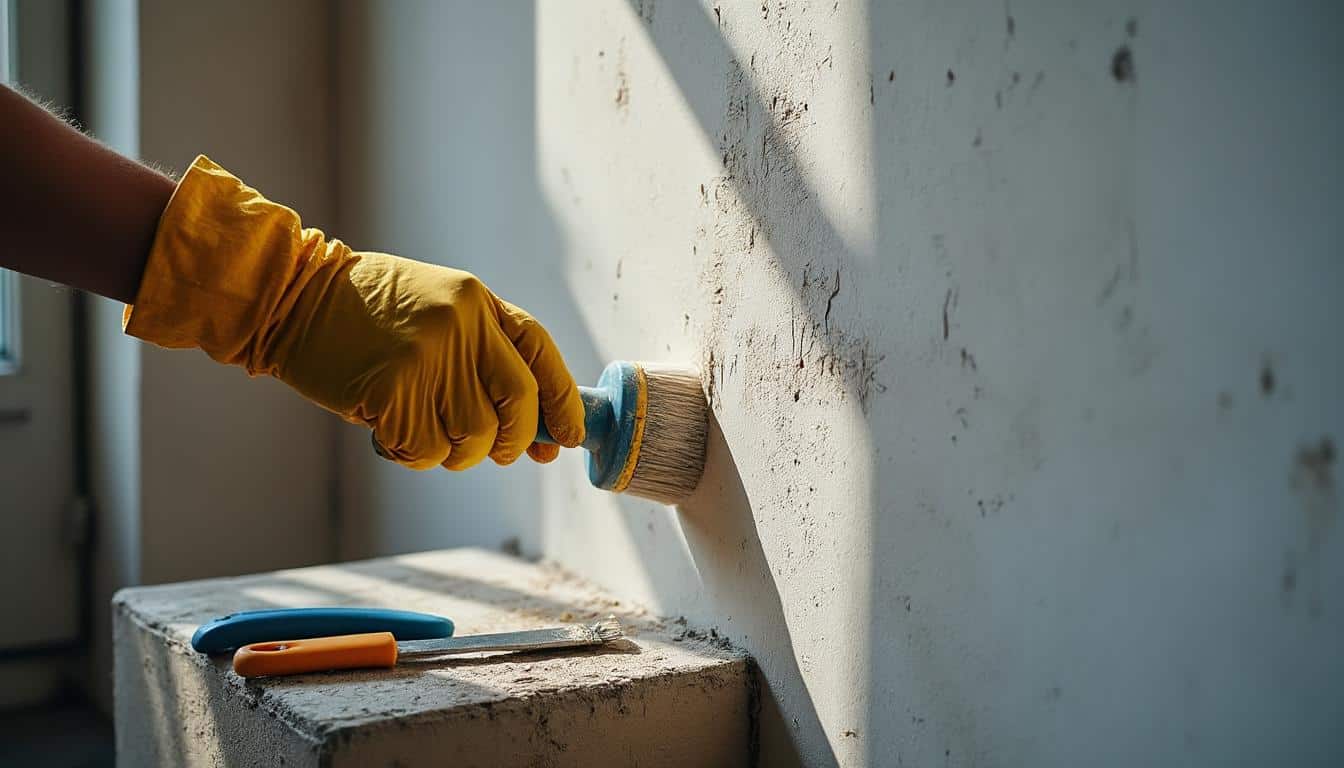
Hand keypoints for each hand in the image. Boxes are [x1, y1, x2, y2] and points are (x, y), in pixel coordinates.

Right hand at [124, 156, 584, 468]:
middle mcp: (461, 325)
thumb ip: (483, 352)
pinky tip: (390, 435)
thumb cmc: (366, 313)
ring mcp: (428, 357)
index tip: (568, 436)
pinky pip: (427, 449)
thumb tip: (535, 427)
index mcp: (477, 301)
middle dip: (515, 441)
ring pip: (474, 436)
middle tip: (498, 453)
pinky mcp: (392, 389)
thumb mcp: (436, 307)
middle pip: (517, 403)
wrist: (291, 297)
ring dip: (456, 454)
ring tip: (426, 436)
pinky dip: (414, 456)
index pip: (541, 353)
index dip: (563, 401)